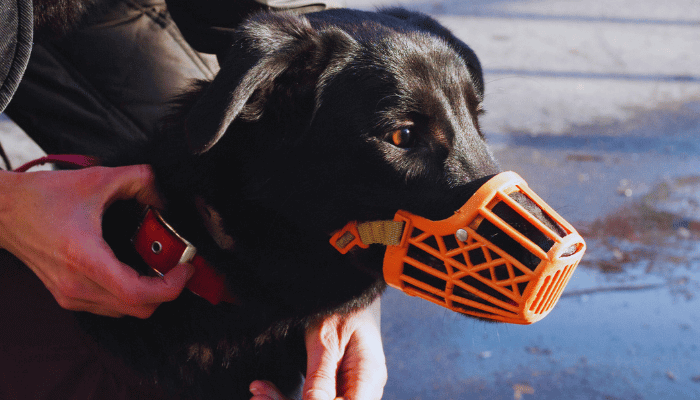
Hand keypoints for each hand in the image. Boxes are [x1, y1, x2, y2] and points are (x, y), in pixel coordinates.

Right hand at [0, 165, 193, 317]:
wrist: (2, 212)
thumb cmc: (43, 197)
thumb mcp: (98, 179)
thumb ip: (139, 179)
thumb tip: (165, 195)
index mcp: (85, 258)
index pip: (137, 294)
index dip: (170, 287)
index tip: (185, 268)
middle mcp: (77, 285)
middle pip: (137, 309)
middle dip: (166, 291)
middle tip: (177, 266)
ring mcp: (70, 295)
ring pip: (125, 312)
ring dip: (149, 294)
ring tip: (160, 267)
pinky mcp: (67, 297)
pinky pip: (110, 307)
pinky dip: (130, 294)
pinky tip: (136, 270)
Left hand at [249, 298, 386, 399]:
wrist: (345, 289)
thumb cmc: (339, 305)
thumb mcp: (325, 338)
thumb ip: (320, 377)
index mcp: (367, 377)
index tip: (277, 398)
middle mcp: (364, 389)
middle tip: (258, 395)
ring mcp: (351, 390)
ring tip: (258, 391)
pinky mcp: (337, 388)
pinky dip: (288, 397)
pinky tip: (266, 391)